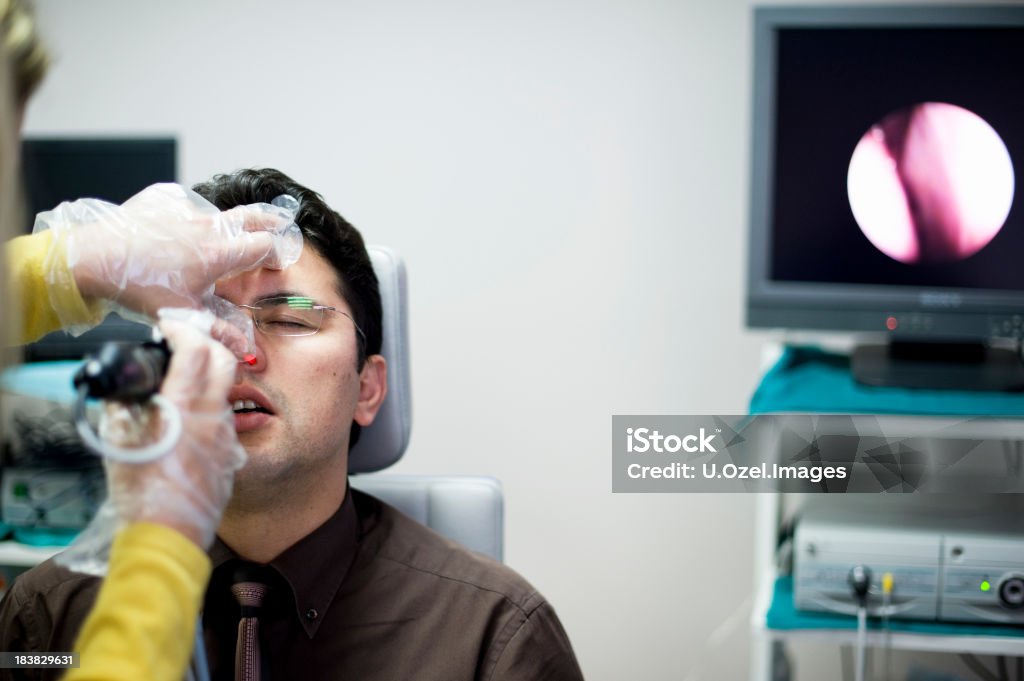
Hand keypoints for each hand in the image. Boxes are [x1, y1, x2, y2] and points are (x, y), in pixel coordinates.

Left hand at [36, 182, 301, 334]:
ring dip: (220, 226)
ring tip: (205, 245)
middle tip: (276, 227)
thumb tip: (245, 351)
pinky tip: (173, 234)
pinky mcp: (166, 196)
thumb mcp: (183, 315)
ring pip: (217, 213)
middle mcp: (209, 224)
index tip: (277, 258)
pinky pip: (186, 205)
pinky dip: (186, 218)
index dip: (278, 251)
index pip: (267, 244)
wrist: (93, 256)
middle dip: (271, 221)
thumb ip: (219, 331)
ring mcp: (188, 206)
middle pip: (256, 215)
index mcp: (220, 252)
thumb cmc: (137, 286)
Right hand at [102, 309, 244, 547]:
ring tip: (179, 390)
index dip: (182, 331)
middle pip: (223, 360)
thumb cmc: (140, 493)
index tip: (169, 328)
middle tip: (185, 343)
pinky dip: (207, 414)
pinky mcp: (231, 456)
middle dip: (206, 342)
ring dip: (206, 382)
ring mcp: (226, 437)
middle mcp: (212, 417)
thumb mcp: (119, 442)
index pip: (195, 350)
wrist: (167, 536)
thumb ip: (125, 408)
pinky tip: (187, 427)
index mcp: (183, 408)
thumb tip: (127, 391)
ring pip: (223, 394)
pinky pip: (223, 424)